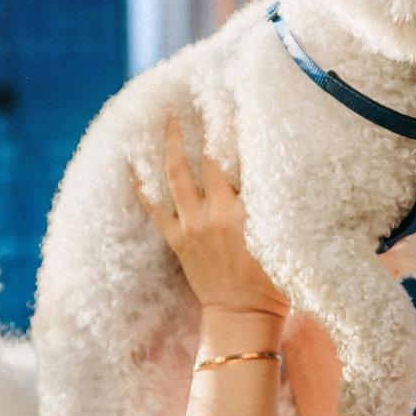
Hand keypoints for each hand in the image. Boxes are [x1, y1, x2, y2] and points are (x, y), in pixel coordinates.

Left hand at [139, 113, 288, 321]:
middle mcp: (217, 214)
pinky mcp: (177, 239)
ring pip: (176, 174)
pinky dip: (141, 184)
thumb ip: (277, 206)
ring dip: (172, 142)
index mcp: (248, 213)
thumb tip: (278, 170)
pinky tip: (130, 161)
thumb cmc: (274, 282)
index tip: (235, 100)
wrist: (243, 317)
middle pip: (208, 159)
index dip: (237, 128)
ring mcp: (193, 226)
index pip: (242, 159)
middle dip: (205, 126)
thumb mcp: (285, 240)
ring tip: (169, 116)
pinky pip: (153, 206)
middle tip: (201, 98)